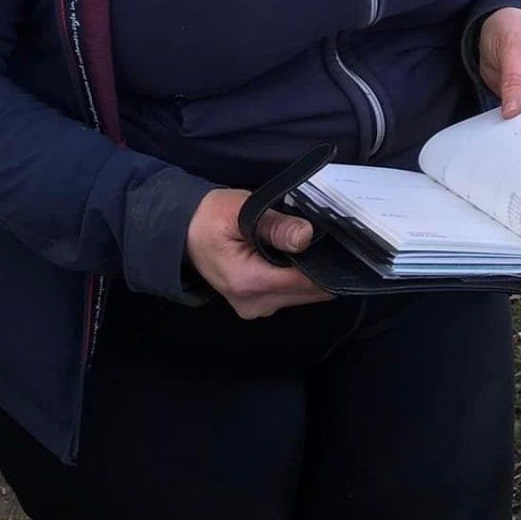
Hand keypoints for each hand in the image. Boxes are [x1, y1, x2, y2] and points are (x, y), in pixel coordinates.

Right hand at [184, 188, 329, 318]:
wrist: (185, 232)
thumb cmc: (211, 218)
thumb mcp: (240, 211)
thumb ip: (275, 226)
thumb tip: (305, 236)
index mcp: (249, 282)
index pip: (306, 283)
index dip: (325, 262)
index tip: (336, 243)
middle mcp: (255, 303)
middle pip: (309, 292)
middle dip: (319, 266)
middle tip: (318, 238)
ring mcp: (256, 308)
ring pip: (303, 295)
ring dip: (309, 273)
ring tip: (300, 245)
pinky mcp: (258, 306)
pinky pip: (291, 294)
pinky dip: (297, 278)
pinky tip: (291, 258)